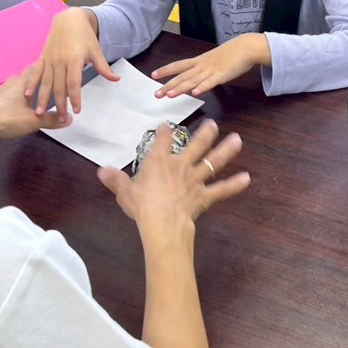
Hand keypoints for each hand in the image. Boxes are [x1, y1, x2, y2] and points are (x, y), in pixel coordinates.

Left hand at [0, 66, 66, 146]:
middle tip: (46, 81)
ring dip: (24, 89)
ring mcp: (0, 92)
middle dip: (36, 78)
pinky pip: (8, 96)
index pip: (36, 68)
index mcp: (22, 82)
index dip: (45, 66)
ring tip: (33, 94)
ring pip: (16, 86)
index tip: (53, 64)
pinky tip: (15, 105)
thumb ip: (52, 119)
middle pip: (26, 77)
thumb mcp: (34, 121)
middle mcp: (11, 83)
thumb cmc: (7, 118)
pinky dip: (15, 99)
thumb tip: (69, 118)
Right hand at [32, 7, 117, 119]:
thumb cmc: (84, 35)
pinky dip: (31, 84)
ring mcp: (49, 59)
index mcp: (74, 59)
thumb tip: (116, 80)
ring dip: (43, 99)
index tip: (76, 110)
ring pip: (46, 82)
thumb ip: (104, 67)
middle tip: (60, 119)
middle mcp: (60, 61)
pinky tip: (27, 95)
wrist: (68, 19)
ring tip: (40, 113)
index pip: (74, 83)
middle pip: (59, 86)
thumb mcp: (96, 50)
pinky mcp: (42, 58)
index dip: (75, 97)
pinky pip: (36, 73)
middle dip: (59, 104)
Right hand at [98, 121, 248, 231]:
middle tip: (213, 124)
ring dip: (225, 151)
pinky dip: (234, 185)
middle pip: (195, 145)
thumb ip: (115, 179)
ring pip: (212, 162)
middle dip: (205, 133)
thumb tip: (101, 170)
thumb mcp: (124, 192)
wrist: (162, 224)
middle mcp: (180, 166)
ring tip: (237, 140)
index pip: (162, 141)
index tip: (166, 124)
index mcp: (158, 162)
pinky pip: (221, 190)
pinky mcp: (204, 196)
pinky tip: (246, 178)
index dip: (165, 131)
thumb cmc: (142, 206)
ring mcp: (194, 180)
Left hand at [151, 34, 267, 97]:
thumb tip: (197, 80)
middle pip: (182, 76)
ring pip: (193, 80)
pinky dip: (203, 88)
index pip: (179, 65)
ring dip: (181, 88)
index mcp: (200, 61)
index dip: (166, 70)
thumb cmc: (232, 54)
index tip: (153, 75)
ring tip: (169, 95)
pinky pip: (211, 82)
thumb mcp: (214, 61)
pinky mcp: (223, 75)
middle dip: (169, 85)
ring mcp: (212, 70)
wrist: (246, 47)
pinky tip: (195, 93)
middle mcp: (202, 65)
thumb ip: (205, 71)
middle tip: (156, 94)